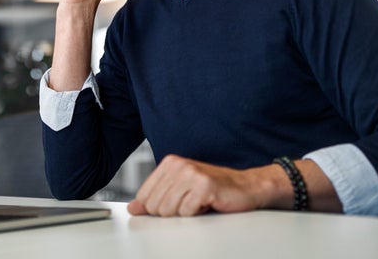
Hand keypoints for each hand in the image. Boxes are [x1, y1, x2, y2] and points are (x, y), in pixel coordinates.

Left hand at [127, 154, 269, 216]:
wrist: (244, 187)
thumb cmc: (212, 189)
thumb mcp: (179, 190)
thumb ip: (155, 197)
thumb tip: (133, 208)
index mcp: (169, 163)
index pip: (144, 196)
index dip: (156, 208)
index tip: (173, 204)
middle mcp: (178, 164)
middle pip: (154, 206)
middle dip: (171, 212)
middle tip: (189, 203)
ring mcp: (191, 173)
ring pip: (168, 210)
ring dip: (184, 213)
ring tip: (198, 202)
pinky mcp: (203, 185)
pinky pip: (186, 212)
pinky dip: (197, 214)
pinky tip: (207, 203)